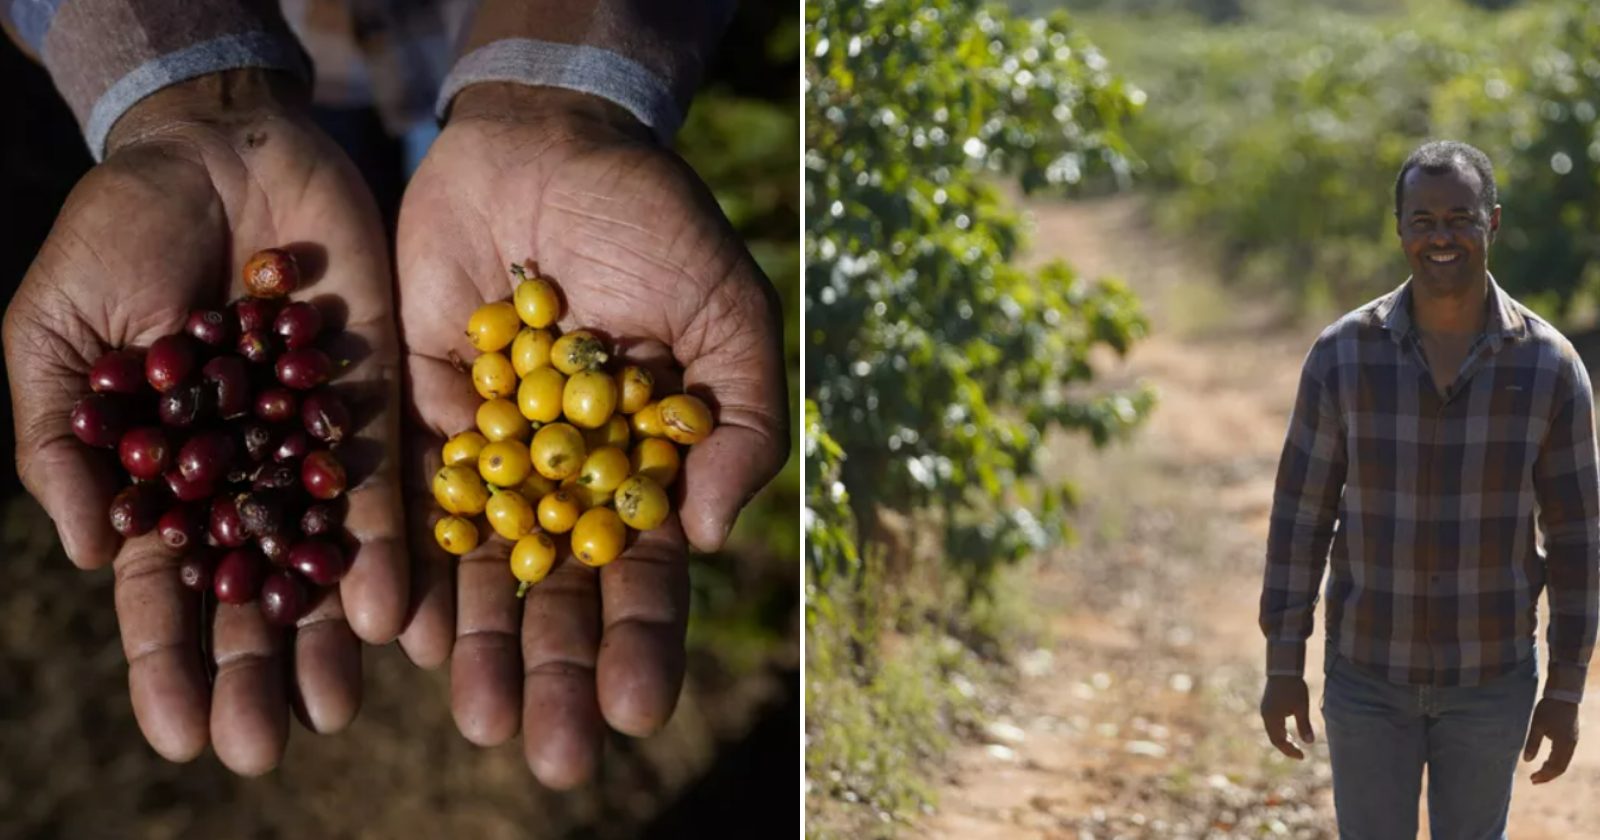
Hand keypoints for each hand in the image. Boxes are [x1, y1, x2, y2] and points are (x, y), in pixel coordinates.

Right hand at [3, 70, 408, 772]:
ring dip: (330, 632)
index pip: (167, 588)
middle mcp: (249, 477)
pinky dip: (388, 546)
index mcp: (167, 476)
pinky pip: (387, 485)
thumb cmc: (117, 239)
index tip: (181, 735)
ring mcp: (318, 444)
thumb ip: (66, 444)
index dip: (170, 661)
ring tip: (337, 706)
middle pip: (254, 592)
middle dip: (258, 669)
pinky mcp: (381, 401)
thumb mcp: (56, 339)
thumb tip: (99, 556)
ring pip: (325, 556)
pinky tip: (394, 612)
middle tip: (268, 746)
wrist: (218, 152)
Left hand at [395, 84, 787, 785]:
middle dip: (554, 672)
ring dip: (478, 644)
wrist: (548, 145)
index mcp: (643, 469)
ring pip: (479, 566)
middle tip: (551, 756)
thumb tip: (704, 538)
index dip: (642, 643)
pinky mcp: (415, 415)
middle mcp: (562, 479)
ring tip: (473, 714)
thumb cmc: (658, 227)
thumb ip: (737, 424)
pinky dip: (402, 566)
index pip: (643, 574)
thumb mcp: (728, 315)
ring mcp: (488, 452)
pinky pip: (405, 504)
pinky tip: (399, 631)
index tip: (636, 710)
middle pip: (557, 593)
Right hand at [1260, 675, 1315, 759]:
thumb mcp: (1301, 707)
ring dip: (1283, 740)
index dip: (1290, 751)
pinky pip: (1272, 725)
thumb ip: (1304, 726)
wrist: (1283, 669)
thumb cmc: (1293, 688)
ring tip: (1295, 745)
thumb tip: (1310, 743)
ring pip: (1272, 732)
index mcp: (1272, 718)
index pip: (1279, 741)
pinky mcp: (1268, 706)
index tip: (1302, 757)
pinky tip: (1289, 732)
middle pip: (1274, 738)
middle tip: (1299, 754)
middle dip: (1286, 748)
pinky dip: (1280, 732)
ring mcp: (1265, 711)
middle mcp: (1266, 716)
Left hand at [1524, 697, 1579, 783]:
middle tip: (1533, 780)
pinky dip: (1555, 762)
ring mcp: (1572, 741)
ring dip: (1551, 770)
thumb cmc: (1548, 709)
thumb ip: (1532, 743)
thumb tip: (1526, 760)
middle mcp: (1571, 745)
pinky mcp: (1571, 737)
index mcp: (1563, 744)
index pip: (1556, 767)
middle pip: (1561, 767)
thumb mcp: (1537, 726)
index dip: (1545, 775)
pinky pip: (1565, 755)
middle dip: (1548, 776)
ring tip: (1538, 774)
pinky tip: (1545, 762)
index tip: (1532, 779)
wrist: (1563, 695)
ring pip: (1564, 762)